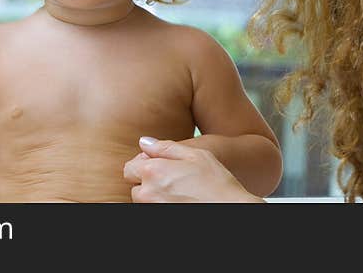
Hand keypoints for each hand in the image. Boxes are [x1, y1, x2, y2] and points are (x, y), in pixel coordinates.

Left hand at [123, 137, 261, 202]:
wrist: (232, 210)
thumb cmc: (217, 183)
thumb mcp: (196, 154)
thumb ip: (166, 147)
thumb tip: (144, 142)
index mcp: (153, 172)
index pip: (129, 169)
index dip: (144, 166)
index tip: (160, 167)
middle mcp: (148, 194)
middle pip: (135, 188)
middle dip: (148, 183)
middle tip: (173, 182)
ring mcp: (154, 210)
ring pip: (144, 203)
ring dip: (155, 197)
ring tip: (179, 194)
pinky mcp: (161, 220)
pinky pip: (154, 211)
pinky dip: (162, 206)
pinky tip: (181, 203)